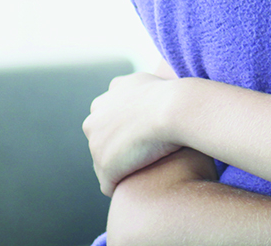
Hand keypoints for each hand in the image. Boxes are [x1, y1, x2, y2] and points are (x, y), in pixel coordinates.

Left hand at [83, 71, 182, 194]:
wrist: (176, 108)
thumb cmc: (174, 96)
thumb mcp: (151, 83)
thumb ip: (139, 91)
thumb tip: (148, 95)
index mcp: (104, 102)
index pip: (105, 122)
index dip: (125, 131)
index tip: (144, 137)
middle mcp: (93, 121)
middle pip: (101, 144)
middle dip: (118, 151)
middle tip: (147, 157)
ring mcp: (97, 146)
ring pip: (105, 166)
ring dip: (123, 170)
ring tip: (149, 173)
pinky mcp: (107, 168)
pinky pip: (110, 185)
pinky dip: (124, 186)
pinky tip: (145, 186)